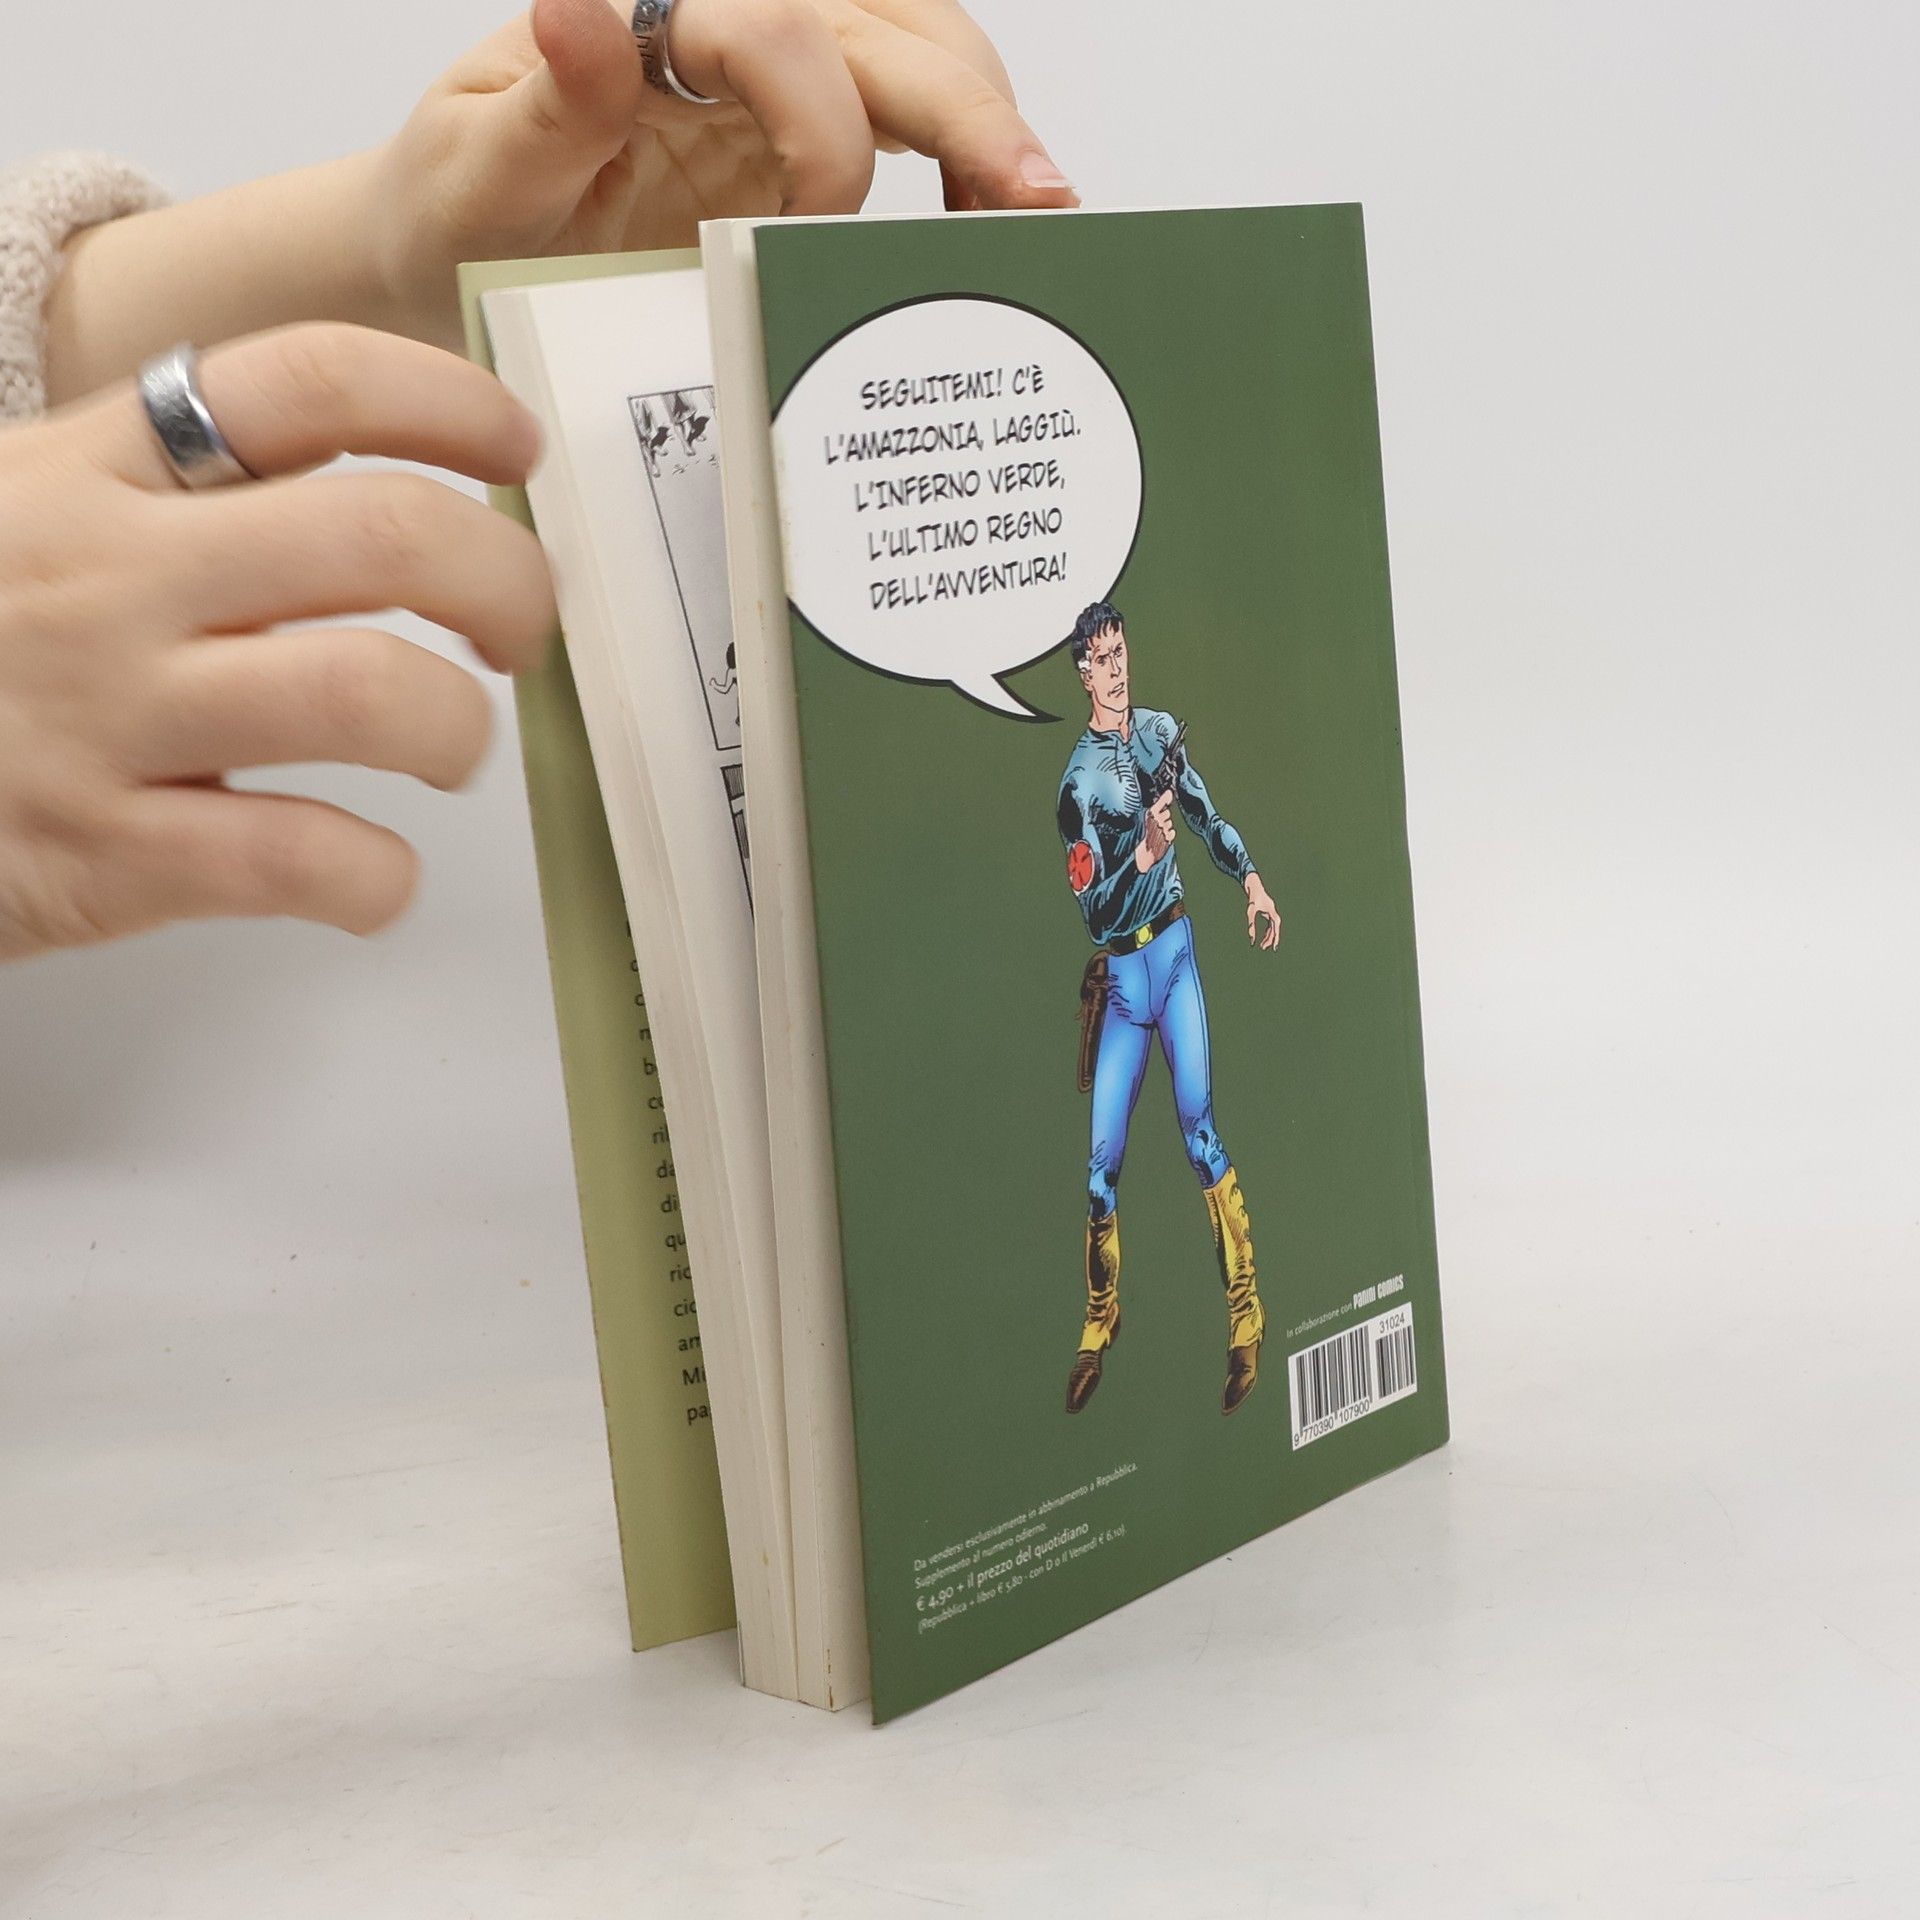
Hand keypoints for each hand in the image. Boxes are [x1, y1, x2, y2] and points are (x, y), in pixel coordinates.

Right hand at [0, 325, 553, 960]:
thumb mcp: (31, 510)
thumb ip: (176, 484)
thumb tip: (383, 488)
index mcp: (99, 469)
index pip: (308, 384)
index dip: (447, 404)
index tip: (516, 451)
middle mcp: (112, 575)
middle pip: (381, 537)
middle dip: (503, 581)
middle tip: (517, 631)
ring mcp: (108, 714)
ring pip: (364, 692)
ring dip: (456, 726)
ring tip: (449, 748)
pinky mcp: (105, 854)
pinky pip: (298, 857)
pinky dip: (377, 877)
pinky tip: (374, 878)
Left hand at [370, 0, 1079, 345]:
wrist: (449, 264)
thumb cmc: (452, 208)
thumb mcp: (468, 162)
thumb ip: (542, 98)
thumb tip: (585, 5)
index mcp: (653, 23)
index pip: (770, 22)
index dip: (818, 110)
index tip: (827, 212)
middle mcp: (730, 39)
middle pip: (882, 26)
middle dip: (965, 106)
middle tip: (1034, 191)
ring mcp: (779, 95)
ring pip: (920, 63)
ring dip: (989, 133)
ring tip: (1045, 213)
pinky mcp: (806, 155)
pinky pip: (909, 137)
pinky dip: (966, 175)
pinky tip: (998, 227)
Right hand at [1134, 792, 1175, 872]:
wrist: (1140, 855)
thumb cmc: (1142, 835)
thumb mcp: (1148, 817)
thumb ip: (1161, 803)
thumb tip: (1170, 792)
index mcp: (1149, 814)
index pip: (1162, 803)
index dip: (1166, 799)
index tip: (1169, 795)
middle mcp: (1156, 820)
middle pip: (1167, 813)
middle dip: (1163, 818)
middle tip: (1155, 825)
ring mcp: (1162, 830)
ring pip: (1170, 823)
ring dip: (1165, 827)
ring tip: (1156, 833)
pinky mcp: (1167, 838)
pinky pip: (1172, 832)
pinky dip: (1168, 835)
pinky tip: (1161, 838)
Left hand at [1245, 872, 1281, 949]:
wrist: (1253, 885)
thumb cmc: (1252, 898)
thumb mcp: (1250, 912)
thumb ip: (1251, 924)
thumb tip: (1251, 937)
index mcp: (1272, 912)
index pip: (1275, 927)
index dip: (1275, 937)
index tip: (1274, 947)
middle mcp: (1273, 912)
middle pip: (1274, 929)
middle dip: (1270, 939)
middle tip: (1263, 948)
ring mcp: (1271, 912)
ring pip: (1272, 927)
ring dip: (1268, 936)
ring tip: (1262, 946)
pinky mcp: (1268, 913)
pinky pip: (1270, 925)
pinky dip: (1267, 931)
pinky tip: (1264, 938)